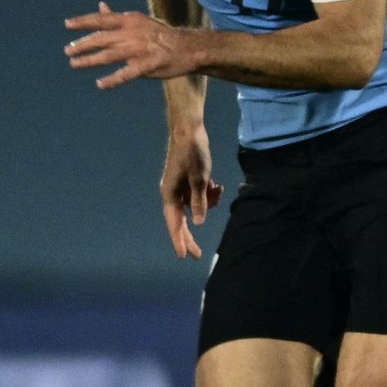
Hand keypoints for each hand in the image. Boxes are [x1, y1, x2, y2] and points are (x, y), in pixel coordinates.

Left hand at [64, 1, 199, 88]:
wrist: (187, 48)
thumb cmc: (159, 35)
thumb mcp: (139, 21)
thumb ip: (116, 17)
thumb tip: (100, 6)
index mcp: (130, 21)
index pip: (103, 20)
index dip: (84, 21)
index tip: (68, 24)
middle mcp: (133, 34)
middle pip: (102, 38)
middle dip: (83, 44)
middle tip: (68, 50)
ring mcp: (140, 50)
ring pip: (109, 55)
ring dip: (90, 60)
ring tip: (74, 63)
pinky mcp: (147, 66)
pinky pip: (126, 74)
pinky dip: (113, 80)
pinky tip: (100, 84)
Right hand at [160, 122, 221, 259]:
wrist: (189, 131)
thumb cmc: (193, 154)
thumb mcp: (200, 179)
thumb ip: (200, 202)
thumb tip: (199, 223)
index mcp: (170, 195)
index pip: (175, 223)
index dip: (180, 240)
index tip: (184, 256)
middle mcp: (172, 194)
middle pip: (182, 220)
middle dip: (190, 236)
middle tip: (198, 255)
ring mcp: (179, 187)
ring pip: (194, 206)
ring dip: (207, 202)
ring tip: (216, 190)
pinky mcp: (187, 181)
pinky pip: (197, 195)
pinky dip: (208, 193)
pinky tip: (217, 185)